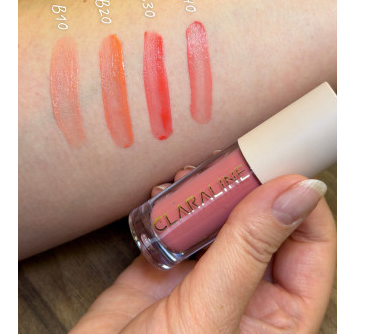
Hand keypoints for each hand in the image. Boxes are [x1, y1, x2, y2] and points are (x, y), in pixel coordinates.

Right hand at [70, 168, 335, 333]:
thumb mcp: (211, 314)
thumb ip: (250, 250)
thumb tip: (296, 194)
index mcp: (281, 315)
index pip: (312, 245)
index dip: (300, 203)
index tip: (281, 166)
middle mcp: (249, 290)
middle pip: (267, 222)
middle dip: (249, 188)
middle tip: (232, 163)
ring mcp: (209, 273)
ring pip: (226, 215)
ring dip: (212, 191)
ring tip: (195, 178)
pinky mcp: (173, 262)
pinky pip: (186, 220)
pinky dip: (178, 201)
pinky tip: (168, 194)